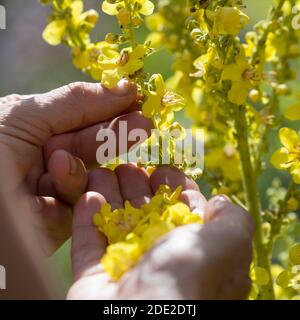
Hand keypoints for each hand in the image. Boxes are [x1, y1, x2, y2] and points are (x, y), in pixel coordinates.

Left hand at [0, 81, 151, 254]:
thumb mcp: (24, 115)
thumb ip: (77, 102)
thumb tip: (125, 87)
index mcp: (38, 130)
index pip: (84, 118)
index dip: (111, 109)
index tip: (138, 100)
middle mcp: (49, 159)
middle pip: (92, 147)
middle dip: (115, 136)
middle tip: (144, 124)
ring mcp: (54, 191)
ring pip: (88, 180)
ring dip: (76, 171)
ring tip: (57, 164)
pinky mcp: (56, 224)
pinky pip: (75, 211)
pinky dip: (60, 202)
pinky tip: (40, 198)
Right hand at [67, 165, 253, 299]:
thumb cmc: (186, 282)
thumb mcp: (225, 245)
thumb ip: (231, 221)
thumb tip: (220, 202)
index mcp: (194, 253)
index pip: (184, 211)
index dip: (174, 188)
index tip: (162, 169)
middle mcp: (162, 260)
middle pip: (147, 213)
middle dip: (138, 186)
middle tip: (127, 166)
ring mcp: (127, 269)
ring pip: (116, 223)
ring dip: (109, 195)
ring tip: (101, 173)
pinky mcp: (95, 277)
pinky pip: (88, 243)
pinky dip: (87, 219)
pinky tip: (88, 195)